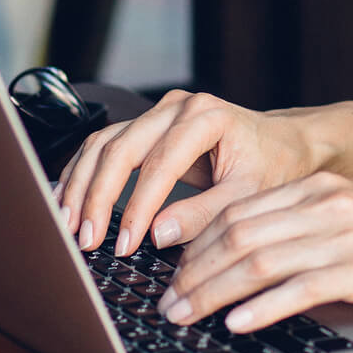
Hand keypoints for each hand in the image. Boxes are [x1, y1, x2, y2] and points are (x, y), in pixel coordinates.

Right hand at [56, 90, 318, 254]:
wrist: (284, 142)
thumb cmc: (272, 166)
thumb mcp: (248, 196)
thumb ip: (204, 216)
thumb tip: (156, 235)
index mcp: (206, 116)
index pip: (159, 164)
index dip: (137, 207)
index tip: (123, 245)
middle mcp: (177, 107)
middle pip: (120, 147)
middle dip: (97, 197)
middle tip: (85, 239)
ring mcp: (158, 113)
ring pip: (104, 144)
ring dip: (81, 185)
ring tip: (68, 225)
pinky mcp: (147, 126)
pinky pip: (105, 146)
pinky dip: (84, 173)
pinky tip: (68, 199)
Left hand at [156, 172, 352, 332]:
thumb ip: (306, 239)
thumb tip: (244, 269)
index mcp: (322, 190)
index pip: (240, 212)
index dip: (196, 246)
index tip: (170, 278)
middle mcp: (331, 203)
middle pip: (240, 233)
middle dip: (193, 272)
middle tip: (166, 305)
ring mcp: (350, 233)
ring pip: (261, 259)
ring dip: (214, 292)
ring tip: (187, 318)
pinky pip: (303, 286)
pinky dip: (265, 306)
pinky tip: (240, 323)